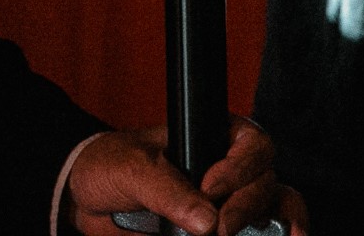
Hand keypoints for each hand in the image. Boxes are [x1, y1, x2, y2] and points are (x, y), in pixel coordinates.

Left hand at [64, 118, 307, 234]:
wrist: (84, 198)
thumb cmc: (108, 166)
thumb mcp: (131, 168)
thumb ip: (166, 189)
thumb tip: (205, 221)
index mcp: (209, 137)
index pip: (251, 143)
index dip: (240, 167)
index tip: (210, 188)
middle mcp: (226, 169)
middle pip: (266, 181)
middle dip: (248, 204)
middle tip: (219, 228)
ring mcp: (226, 204)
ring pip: (273, 208)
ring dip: (278, 223)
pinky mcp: (219, 232)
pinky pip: (256, 235)